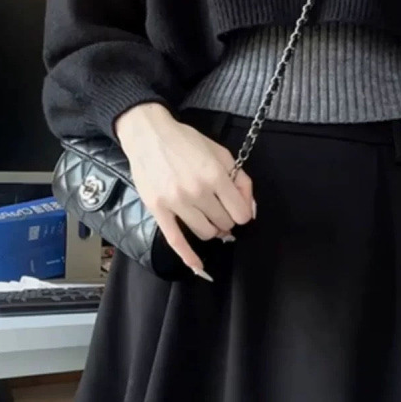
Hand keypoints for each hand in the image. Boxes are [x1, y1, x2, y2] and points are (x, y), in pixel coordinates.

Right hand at [115, 103, 254, 279]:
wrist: (150, 135)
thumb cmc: (187, 142)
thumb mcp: (221, 153)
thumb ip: (241, 180)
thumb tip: (250, 209)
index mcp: (216, 174)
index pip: (240, 213)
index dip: (241, 213)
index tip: (237, 209)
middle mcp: (198, 191)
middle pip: (224, 223)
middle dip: (226, 219)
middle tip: (219, 209)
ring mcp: (177, 202)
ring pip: (205, 233)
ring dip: (211, 229)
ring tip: (207, 217)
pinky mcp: (158, 210)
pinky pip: (176, 241)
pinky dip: (188, 257)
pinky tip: (198, 266)